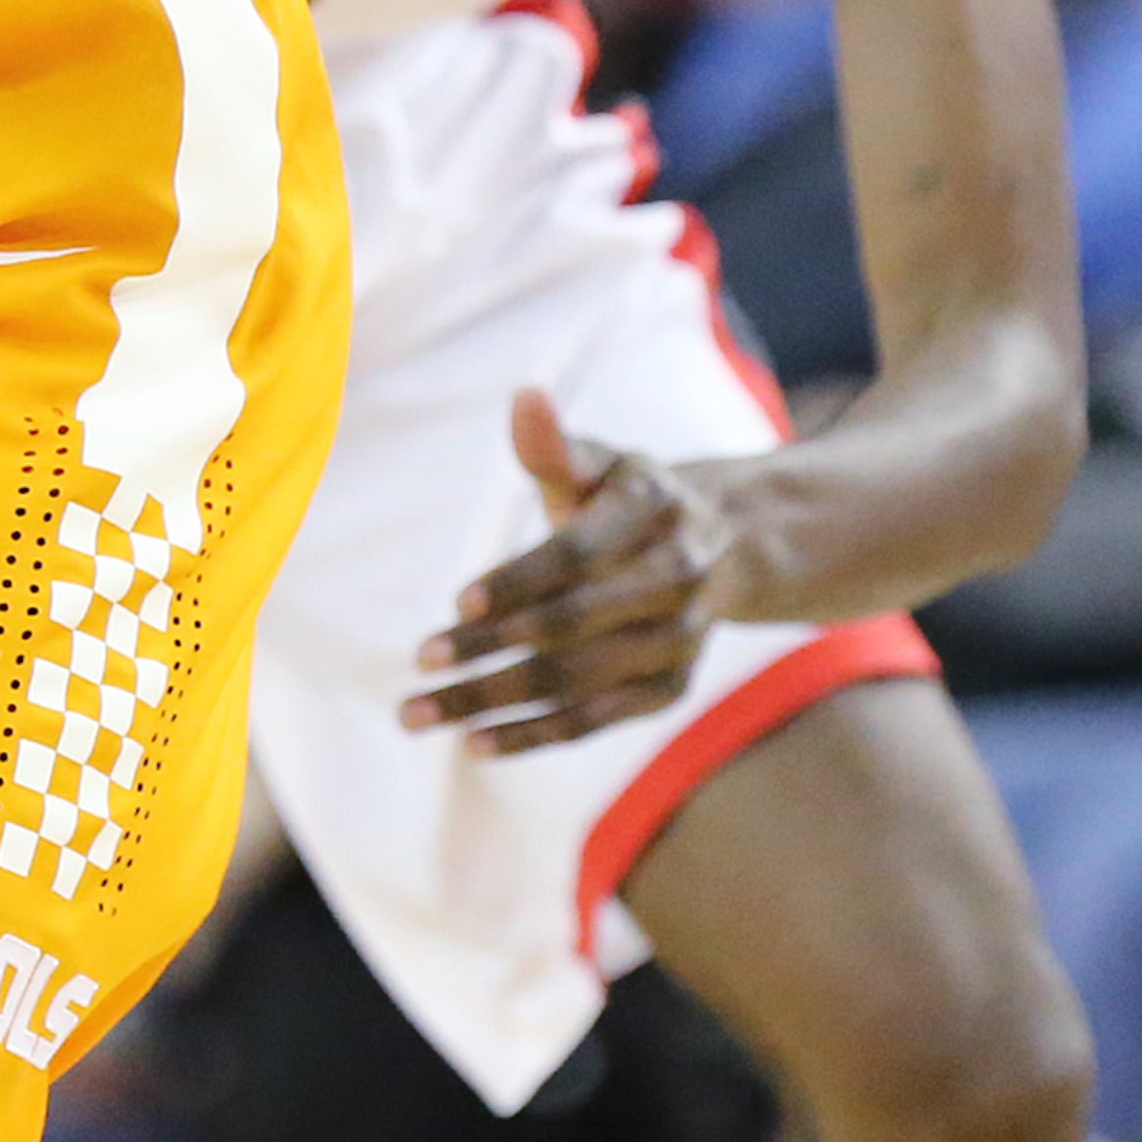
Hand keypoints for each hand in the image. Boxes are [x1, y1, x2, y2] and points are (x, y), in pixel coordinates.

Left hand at [402, 389, 741, 752]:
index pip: (577, 554)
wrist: (724, 545)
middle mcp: (674, 582)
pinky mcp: (669, 688)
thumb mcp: (600, 462)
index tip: (456, 603)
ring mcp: (676, 642)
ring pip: (575, 681)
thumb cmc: (627, 497)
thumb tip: (525, 398)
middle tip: (418, 661)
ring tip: (418, 712)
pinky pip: (594, 720)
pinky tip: (474, 743)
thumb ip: (554, 446)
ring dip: (493, 701)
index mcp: (652, 514)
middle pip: (570, 625)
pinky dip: (534, 735)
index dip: (517, 580)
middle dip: (489, 648)